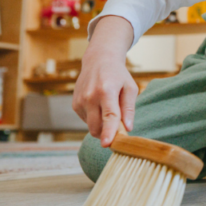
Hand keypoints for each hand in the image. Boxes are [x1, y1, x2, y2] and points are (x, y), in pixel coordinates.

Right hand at [72, 16, 136, 147]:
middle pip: (97, 126)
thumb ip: (129, 108)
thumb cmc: (118, 75)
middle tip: (119, 128)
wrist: (98, 60)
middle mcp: (90, 97)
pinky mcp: (75, 105)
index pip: (109, 116)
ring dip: (102, 125)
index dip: (109, 132)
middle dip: (107, 134)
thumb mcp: (130, 88)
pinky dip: (95, 119)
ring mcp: (80, 101)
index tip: (108, 144)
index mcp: (106, 91)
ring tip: (109, 108)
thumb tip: (128, 128)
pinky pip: (86, 121)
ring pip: (91, 126)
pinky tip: (100, 105)